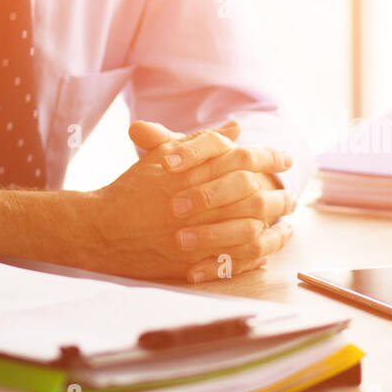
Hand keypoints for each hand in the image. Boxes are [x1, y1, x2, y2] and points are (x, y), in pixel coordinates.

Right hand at [83, 120, 294, 284]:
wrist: (101, 228)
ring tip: (288, 225)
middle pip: (251, 195)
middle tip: (291, 197)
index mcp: (190, 170)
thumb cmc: (132, 189)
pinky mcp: (189, 263)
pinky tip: (268, 251)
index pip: (241, 158)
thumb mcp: (164, 157)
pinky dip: (256, 256)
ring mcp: (193, 235)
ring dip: (274, 228)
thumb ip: (202, 142)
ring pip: (249, 230)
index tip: (286, 158)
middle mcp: (194, 202)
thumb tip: (237, 127)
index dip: (269, 156)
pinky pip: (234, 261)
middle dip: (277, 196)